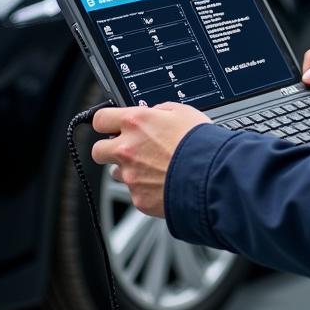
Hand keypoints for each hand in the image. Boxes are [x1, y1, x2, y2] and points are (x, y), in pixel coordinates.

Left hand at [91, 103, 210, 217]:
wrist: (211, 177)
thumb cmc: (200, 143)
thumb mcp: (183, 112)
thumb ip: (160, 110)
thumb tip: (153, 113)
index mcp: (135, 122)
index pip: (100, 119)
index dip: (105, 122)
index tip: (110, 126)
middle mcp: (127, 149)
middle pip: (98, 150)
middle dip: (109, 149)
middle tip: (128, 149)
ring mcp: (131, 175)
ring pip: (116, 172)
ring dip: (129, 169)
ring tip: (153, 168)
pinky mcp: (138, 198)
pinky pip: (135, 192)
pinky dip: (145, 188)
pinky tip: (163, 182)